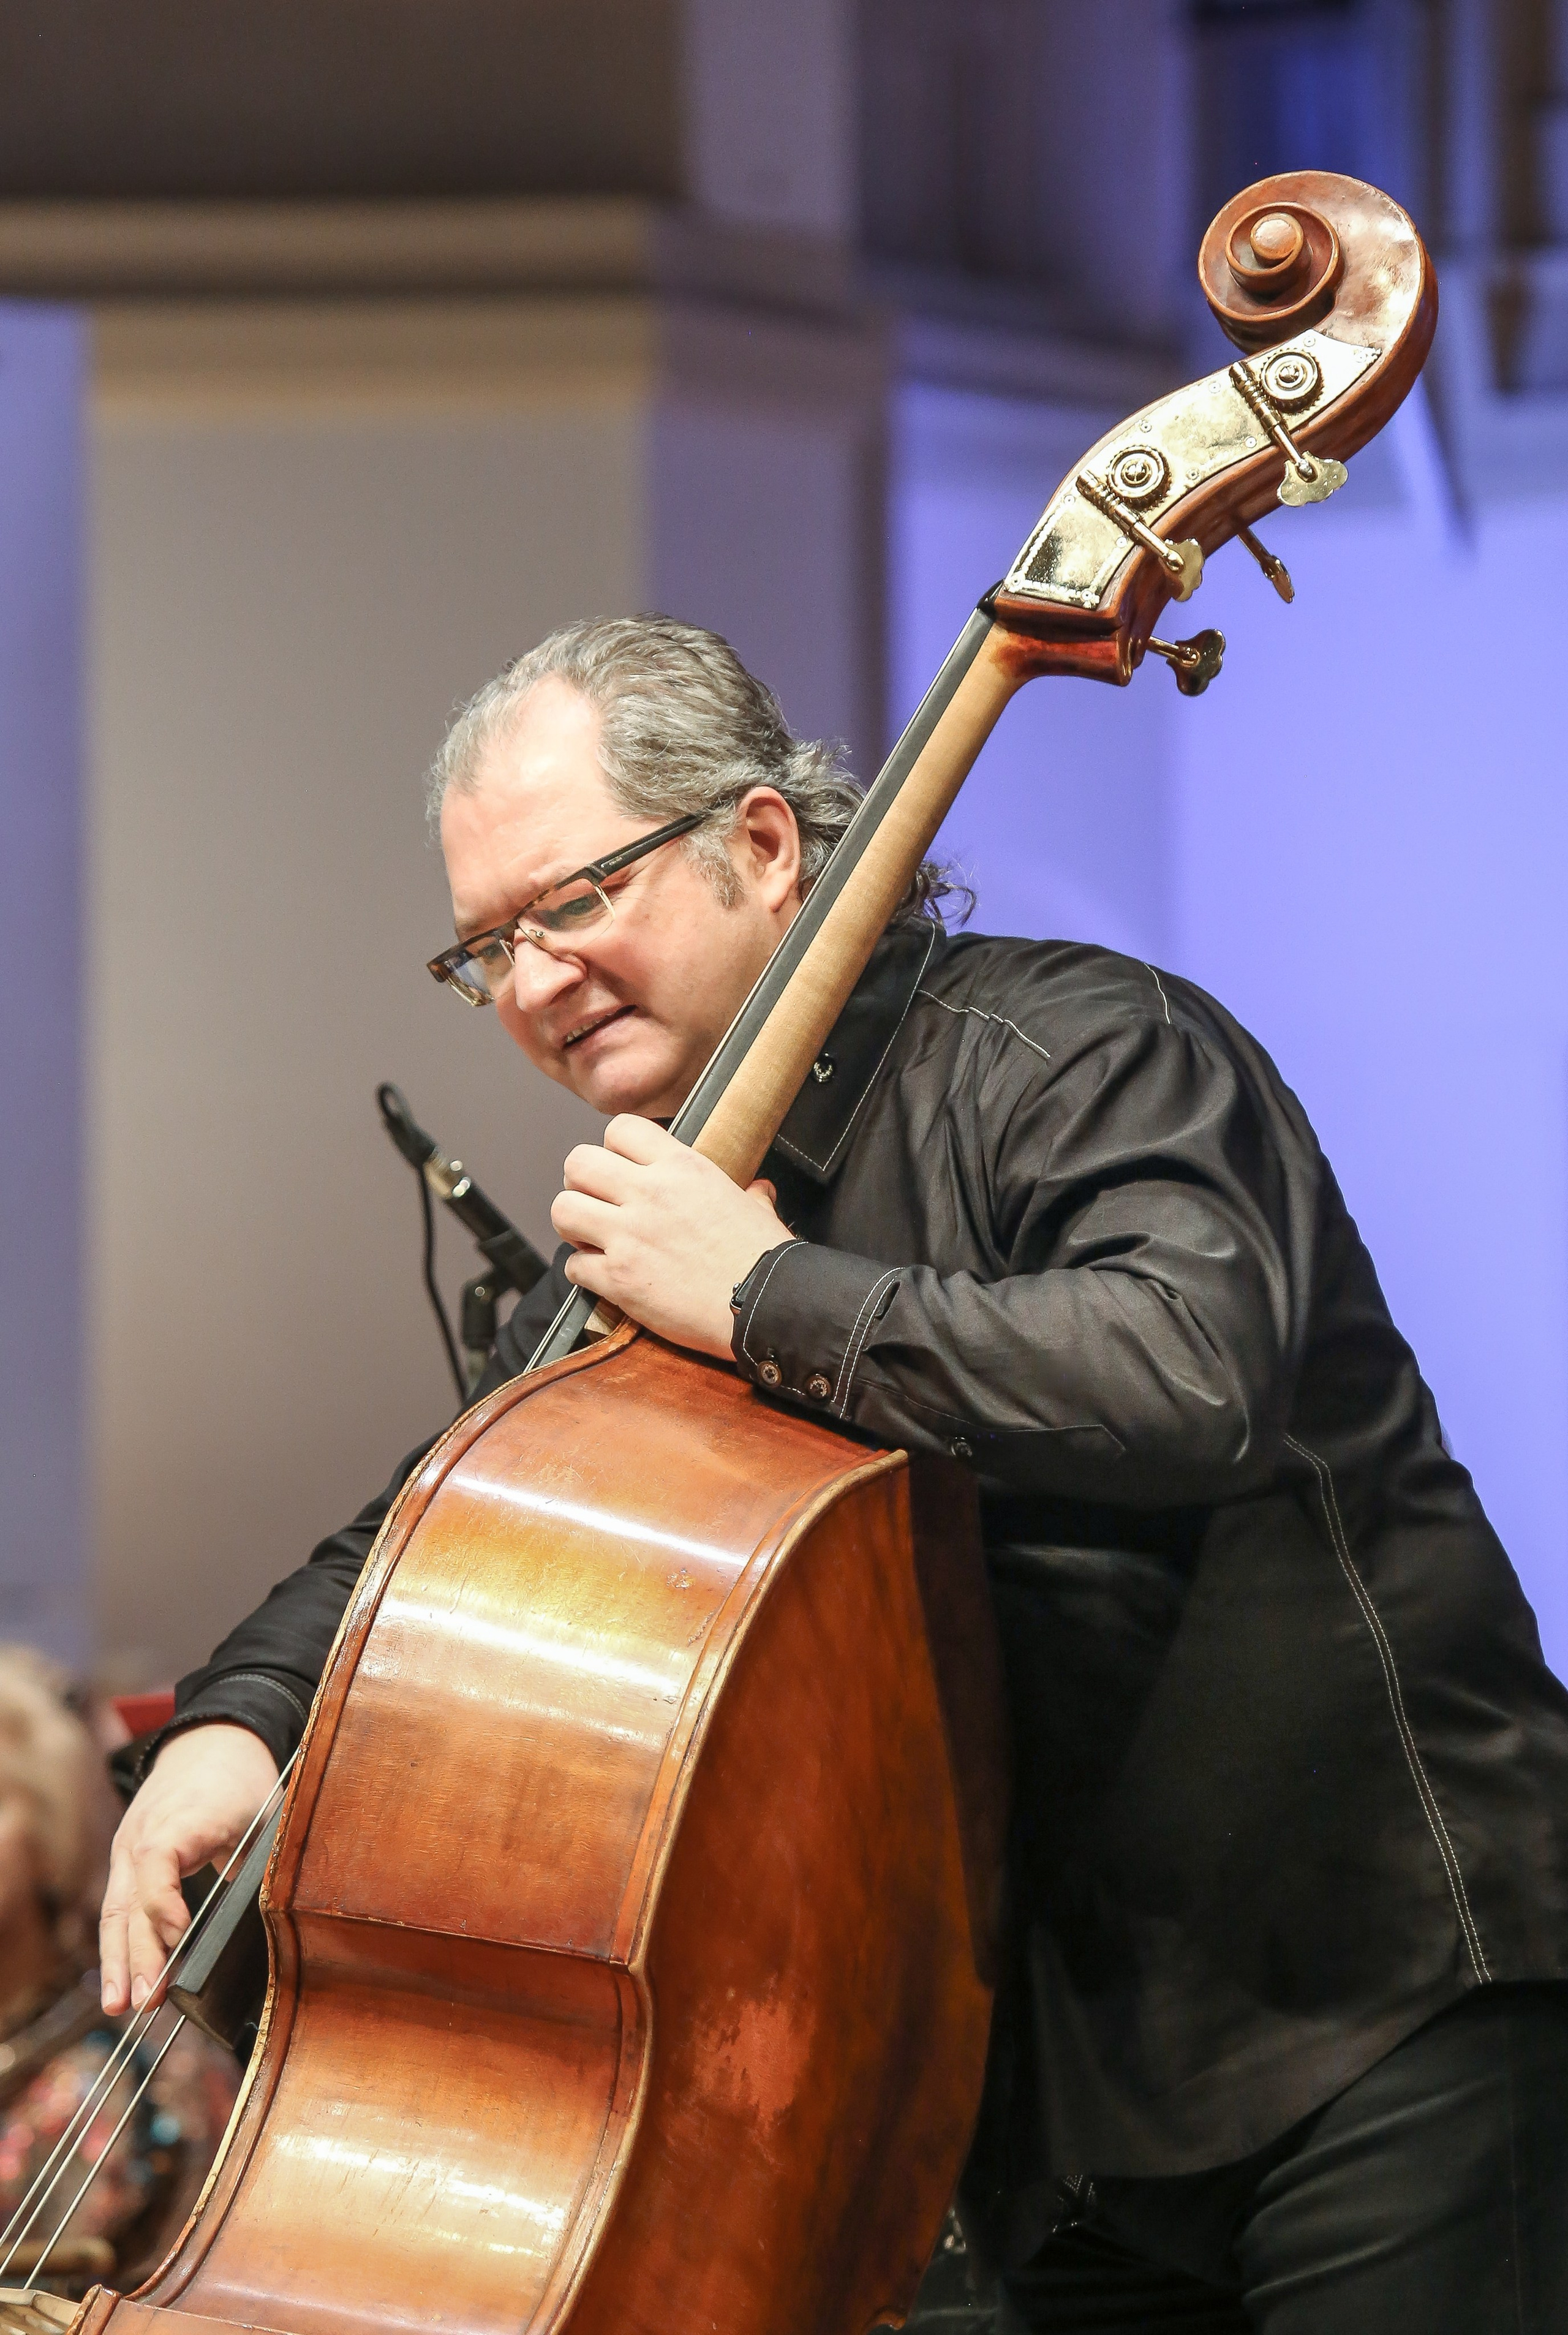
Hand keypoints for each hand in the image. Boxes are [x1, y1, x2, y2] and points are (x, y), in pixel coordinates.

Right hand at [100, 1723, 279, 2013]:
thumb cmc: (241, 1780)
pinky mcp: (126, 1861)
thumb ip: (259, 1862)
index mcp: (179, 1818)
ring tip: (119, 2008)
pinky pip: (118, 1907)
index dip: (165, 1903)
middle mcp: (142, 1836)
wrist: (211, 1740)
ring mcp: (128, 1849)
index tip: (179, 1939)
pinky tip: (119, 1984)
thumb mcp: (264, 1813)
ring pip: (116, 1911)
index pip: (158, 1863)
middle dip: (137, 1955)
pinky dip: (117, 1946)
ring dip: (116, 1962)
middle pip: (131, 1900)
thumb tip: (269, 1919)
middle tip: (146, 2002)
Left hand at [551, 1116, 792, 1357]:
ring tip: (591, 1237)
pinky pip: (573, 1266)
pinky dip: (583, 1272)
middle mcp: (649, 1193)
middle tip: (596, 1202)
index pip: (620, 1129)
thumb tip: (758, 1190)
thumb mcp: (757, 1210)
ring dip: (573, 1225)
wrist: (767, 1306)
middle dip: (581, 1183)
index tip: (621, 1170)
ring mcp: (629, 1236)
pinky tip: (603, 1276)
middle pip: (578, 1162)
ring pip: (563, 1209)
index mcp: (682, 1167)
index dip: (613, 1149)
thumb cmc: (765, 1258)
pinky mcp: (619, 1278)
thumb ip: (749, 1194)